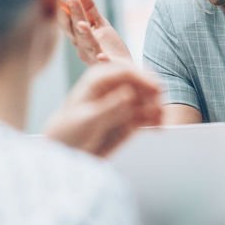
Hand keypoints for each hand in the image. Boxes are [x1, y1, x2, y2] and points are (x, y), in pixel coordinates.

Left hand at [44, 63, 161, 156]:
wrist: (65, 153)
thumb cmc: (67, 133)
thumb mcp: (87, 120)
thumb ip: (109, 107)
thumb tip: (129, 93)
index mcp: (98, 79)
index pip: (126, 71)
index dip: (143, 78)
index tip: (157, 89)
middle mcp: (113, 87)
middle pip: (141, 83)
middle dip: (153, 94)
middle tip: (158, 109)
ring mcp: (123, 102)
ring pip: (148, 99)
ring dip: (157, 108)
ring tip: (159, 122)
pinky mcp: (129, 118)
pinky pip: (147, 115)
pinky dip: (154, 119)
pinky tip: (158, 127)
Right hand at [58, 0, 131, 63]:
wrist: (126, 73)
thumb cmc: (110, 48)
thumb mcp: (99, 24)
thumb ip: (89, 7)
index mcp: (79, 36)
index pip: (68, 20)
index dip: (63, 8)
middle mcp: (82, 46)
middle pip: (76, 28)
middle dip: (74, 13)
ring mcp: (94, 56)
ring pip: (88, 43)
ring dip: (84, 33)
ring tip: (82, 24)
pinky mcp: (109, 66)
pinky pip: (105, 64)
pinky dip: (103, 60)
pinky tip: (102, 56)